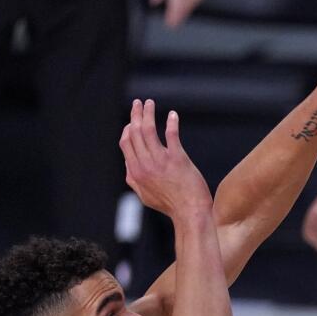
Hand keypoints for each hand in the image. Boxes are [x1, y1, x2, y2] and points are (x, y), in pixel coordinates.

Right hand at [119, 99, 211, 219]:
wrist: (190, 212)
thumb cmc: (170, 205)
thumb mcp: (145, 195)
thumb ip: (134, 180)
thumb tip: (128, 168)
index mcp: (135, 171)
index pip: (126, 142)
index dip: (128, 129)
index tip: (134, 121)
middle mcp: (145, 164)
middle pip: (135, 132)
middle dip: (136, 115)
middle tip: (138, 103)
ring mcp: (160, 161)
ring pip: (148, 130)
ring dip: (148, 113)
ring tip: (149, 103)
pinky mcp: (177, 159)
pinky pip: (171, 135)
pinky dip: (171, 123)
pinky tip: (173, 115)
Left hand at [149, 0, 206, 28]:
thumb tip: (155, 1)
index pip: (176, 8)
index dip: (173, 17)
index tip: (170, 25)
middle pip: (186, 7)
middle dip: (180, 16)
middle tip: (175, 25)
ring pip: (193, 3)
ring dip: (187, 10)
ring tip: (182, 16)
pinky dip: (193, 2)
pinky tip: (190, 2)